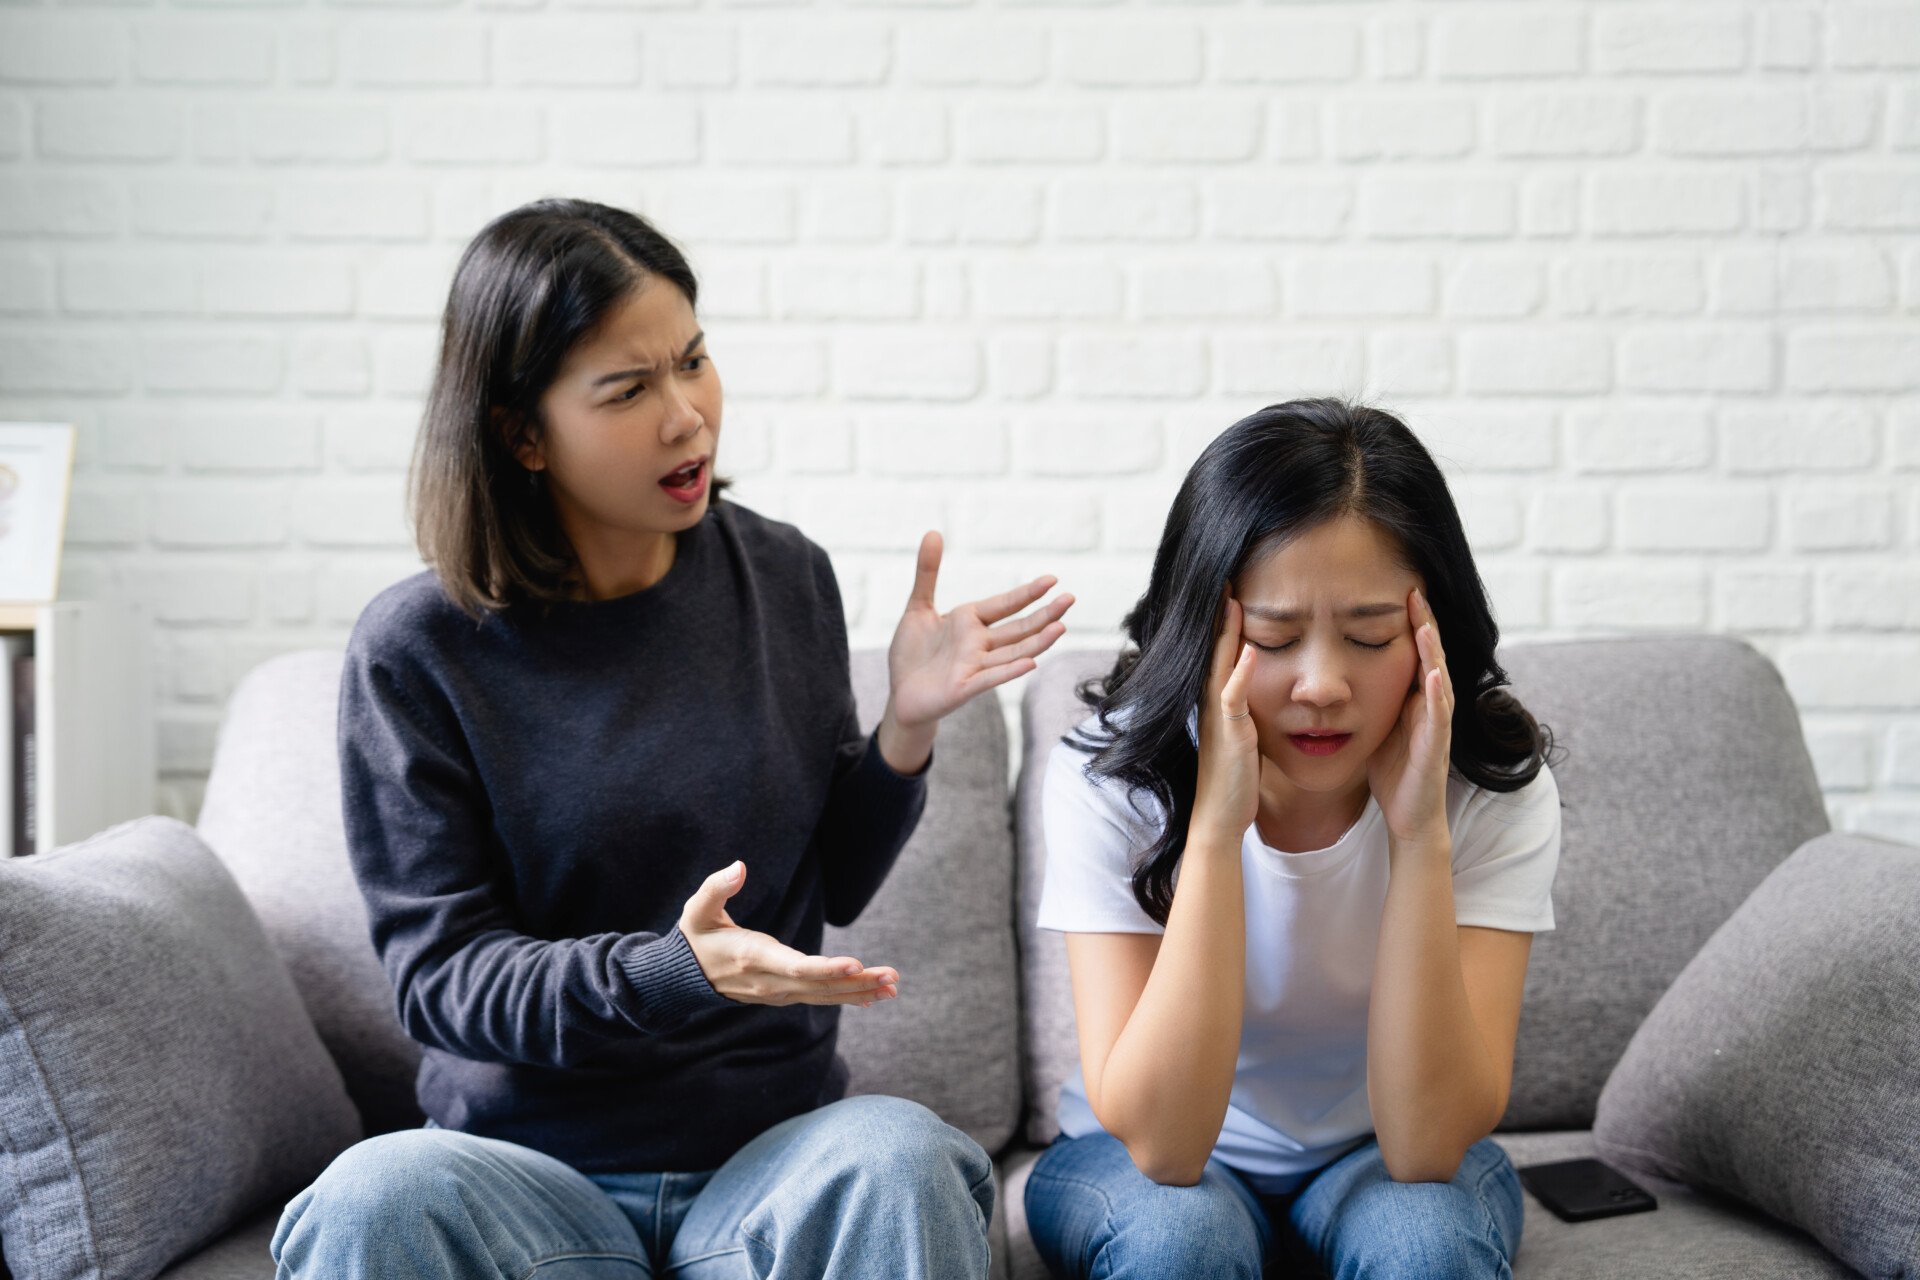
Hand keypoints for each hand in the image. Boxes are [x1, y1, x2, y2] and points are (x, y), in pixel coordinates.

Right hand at [678, 861, 898, 1007]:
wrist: (684, 977)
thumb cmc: (695, 936)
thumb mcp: (698, 909)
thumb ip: (717, 887)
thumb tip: (739, 866)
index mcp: (753, 958)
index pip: (797, 968)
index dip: (827, 968)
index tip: (856, 964)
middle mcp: (770, 982)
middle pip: (820, 985)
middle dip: (858, 982)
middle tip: (892, 978)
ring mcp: (778, 992)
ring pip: (824, 994)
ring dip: (859, 991)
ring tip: (892, 988)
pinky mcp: (783, 994)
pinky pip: (819, 997)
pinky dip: (846, 996)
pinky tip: (872, 997)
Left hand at [880, 531, 1073, 764]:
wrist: (899, 693)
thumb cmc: (912, 652)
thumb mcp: (918, 607)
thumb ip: (928, 572)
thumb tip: (934, 531)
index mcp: (970, 622)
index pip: (1005, 604)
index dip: (1027, 593)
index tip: (1052, 579)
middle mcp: (979, 644)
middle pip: (1018, 628)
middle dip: (1044, 614)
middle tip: (1070, 598)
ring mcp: (975, 666)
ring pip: (1013, 652)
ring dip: (1037, 641)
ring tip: (1060, 627)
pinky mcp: (964, 688)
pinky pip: (990, 678)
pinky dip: (1010, 671)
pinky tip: (1030, 662)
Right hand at [1191, 590, 1259, 847]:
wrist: (1221, 817)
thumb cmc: (1235, 778)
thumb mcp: (1242, 733)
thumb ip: (1245, 708)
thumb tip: (1256, 691)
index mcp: (1219, 699)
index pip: (1221, 649)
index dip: (1225, 617)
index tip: (1231, 584)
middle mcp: (1212, 701)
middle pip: (1214, 647)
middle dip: (1218, 612)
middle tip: (1223, 573)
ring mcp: (1218, 716)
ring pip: (1219, 664)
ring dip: (1224, 631)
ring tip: (1230, 597)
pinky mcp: (1229, 733)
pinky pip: (1232, 698)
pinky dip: (1238, 672)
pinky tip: (1247, 649)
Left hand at [1366, 588, 1454, 844]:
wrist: (1409, 816)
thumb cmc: (1393, 771)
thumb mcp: (1375, 723)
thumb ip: (1367, 697)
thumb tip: (1338, 672)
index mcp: (1414, 697)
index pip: (1413, 651)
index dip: (1408, 623)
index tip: (1397, 591)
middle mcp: (1430, 704)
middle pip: (1430, 655)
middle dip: (1424, 623)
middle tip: (1414, 591)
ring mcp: (1436, 724)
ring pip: (1438, 678)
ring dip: (1432, 650)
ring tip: (1425, 622)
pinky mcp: (1436, 746)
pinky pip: (1439, 716)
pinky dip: (1438, 693)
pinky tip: (1434, 674)